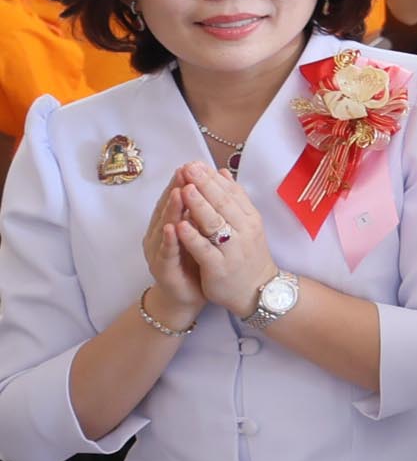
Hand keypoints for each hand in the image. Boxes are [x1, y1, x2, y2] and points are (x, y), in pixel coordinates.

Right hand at [140, 176, 208, 309]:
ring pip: (165, 226)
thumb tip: (211, 183)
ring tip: (179, 192)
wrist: (186, 296)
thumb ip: (201, 211)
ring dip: (172, 209)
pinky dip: (170, 240)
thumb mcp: (201, 233)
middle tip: (184, 170)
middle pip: (168, 208)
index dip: (183, 182)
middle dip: (176, 188)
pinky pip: (167, 252)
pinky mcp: (163, 269)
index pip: (176, 199)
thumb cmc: (194, 261)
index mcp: (171, 224)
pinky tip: (172, 228)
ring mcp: (159, 251)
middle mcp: (161, 235)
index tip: (191, 164)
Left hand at [172, 163, 279, 316]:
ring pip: (214, 224)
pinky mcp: (220, 268)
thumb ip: (234, 200)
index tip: (196, 163)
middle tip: (189, 168)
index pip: (232, 193)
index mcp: (250, 218)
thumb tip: (222, 172)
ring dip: (199, 205)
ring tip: (185, 189)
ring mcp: (233, 250)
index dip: (213, 178)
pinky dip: (193, 237)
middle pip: (223, 204)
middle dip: (204, 185)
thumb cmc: (248, 255)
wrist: (256, 291)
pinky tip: (181, 225)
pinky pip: (205, 250)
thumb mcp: (246, 225)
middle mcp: (244, 231)